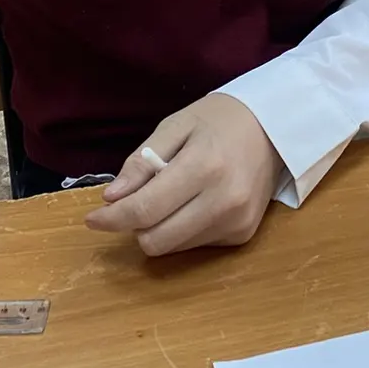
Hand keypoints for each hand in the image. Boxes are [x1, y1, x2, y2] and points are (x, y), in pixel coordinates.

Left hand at [84, 93, 281, 255]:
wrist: (275, 127)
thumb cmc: (219, 120)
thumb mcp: (174, 126)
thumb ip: (141, 163)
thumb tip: (111, 199)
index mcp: (203, 167)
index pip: (145, 210)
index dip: (112, 218)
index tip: (92, 218)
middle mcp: (224, 201)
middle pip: (157, 240)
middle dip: (135, 226)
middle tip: (136, 201)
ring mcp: (236, 222)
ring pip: (174, 247)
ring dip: (160, 228)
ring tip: (172, 195)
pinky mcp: (243, 235)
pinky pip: (195, 245)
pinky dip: (183, 229)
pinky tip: (195, 203)